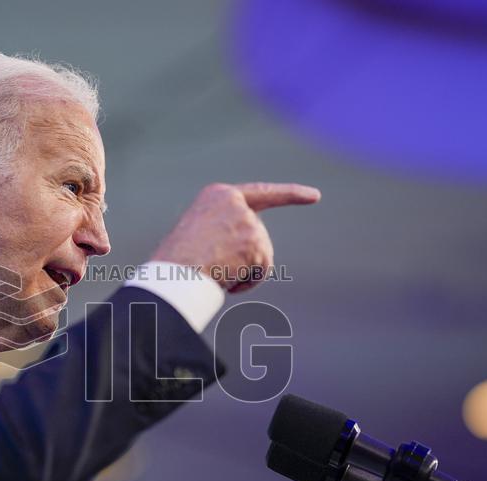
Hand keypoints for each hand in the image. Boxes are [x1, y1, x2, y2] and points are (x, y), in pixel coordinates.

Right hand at [151, 182, 320, 292]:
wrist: (171, 272)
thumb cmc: (174, 263)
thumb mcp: (196, 236)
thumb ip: (223, 234)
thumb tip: (243, 258)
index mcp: (217, 195)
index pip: (261, 193)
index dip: (290, 194)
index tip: (315, 196)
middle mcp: (235, 202)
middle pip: (258, 236)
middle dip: (246, 259)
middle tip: (214, 267)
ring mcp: (247, 221)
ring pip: (261, 255)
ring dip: (243, 271)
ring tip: (214, 272)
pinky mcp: (256, 242)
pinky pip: (262, 270)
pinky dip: (248, 282)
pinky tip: (226, 279)